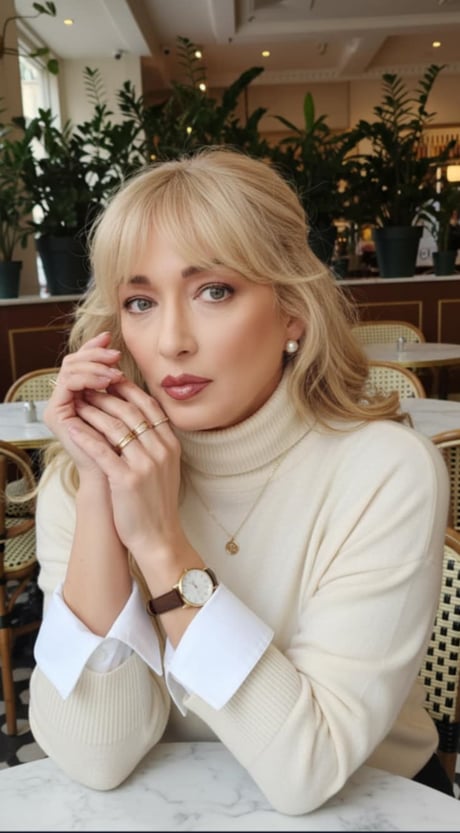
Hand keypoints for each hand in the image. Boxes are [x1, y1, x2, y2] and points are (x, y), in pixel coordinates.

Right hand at [43, 331, 123, 473]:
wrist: (114, 479)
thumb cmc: (125, 450)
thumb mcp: (127, 412)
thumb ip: (123, 390)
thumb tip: (129, 365)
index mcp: (81, 394)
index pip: (84, 362)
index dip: (96, 348)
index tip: (113, 340)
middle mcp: (66, 398)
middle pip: (74, 360)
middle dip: (95, 353)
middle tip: (116, 354)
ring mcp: (59, 405)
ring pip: (70, 367)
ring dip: (95, 365)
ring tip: (115, 370)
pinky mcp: (55, 414)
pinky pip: (69, 383)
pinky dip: (88, 377)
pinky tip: (107, 379)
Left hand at [66, 378, 182, 563]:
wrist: (158, 536)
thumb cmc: (156, 502)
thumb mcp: (165, 466)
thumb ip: (155, 442)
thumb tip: (137, 417)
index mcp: (170, 444)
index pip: (149, 406)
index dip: (128, 390)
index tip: (110, 382)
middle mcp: (160, 450)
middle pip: (130, 412)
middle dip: (106, 396)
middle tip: (88, 388)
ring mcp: (145, 464)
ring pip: (115, 427)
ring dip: (93, 412)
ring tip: (78, 404)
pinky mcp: (127, 480)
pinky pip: (102, 451)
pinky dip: (86, 437)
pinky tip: (72, 429)